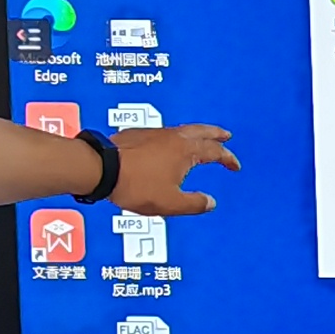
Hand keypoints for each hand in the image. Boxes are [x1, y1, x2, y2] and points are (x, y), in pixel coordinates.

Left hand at [108, 123, 240, 216]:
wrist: (100, 169)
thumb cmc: (134, 184)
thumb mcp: (170, 202)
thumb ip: (193, 203)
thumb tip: (209, 203)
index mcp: (186, 151)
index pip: (215, 152)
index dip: (228, 158)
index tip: (234, 165)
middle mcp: (172, 137)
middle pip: (201, 131)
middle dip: (215, 134)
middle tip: (225, 135)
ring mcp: (154, 133)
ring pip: (182, 129)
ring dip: (195, 133)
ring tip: (198, 138)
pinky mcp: (137, 135)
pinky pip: (163, 133)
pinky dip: (173, 137)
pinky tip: (166, 145)